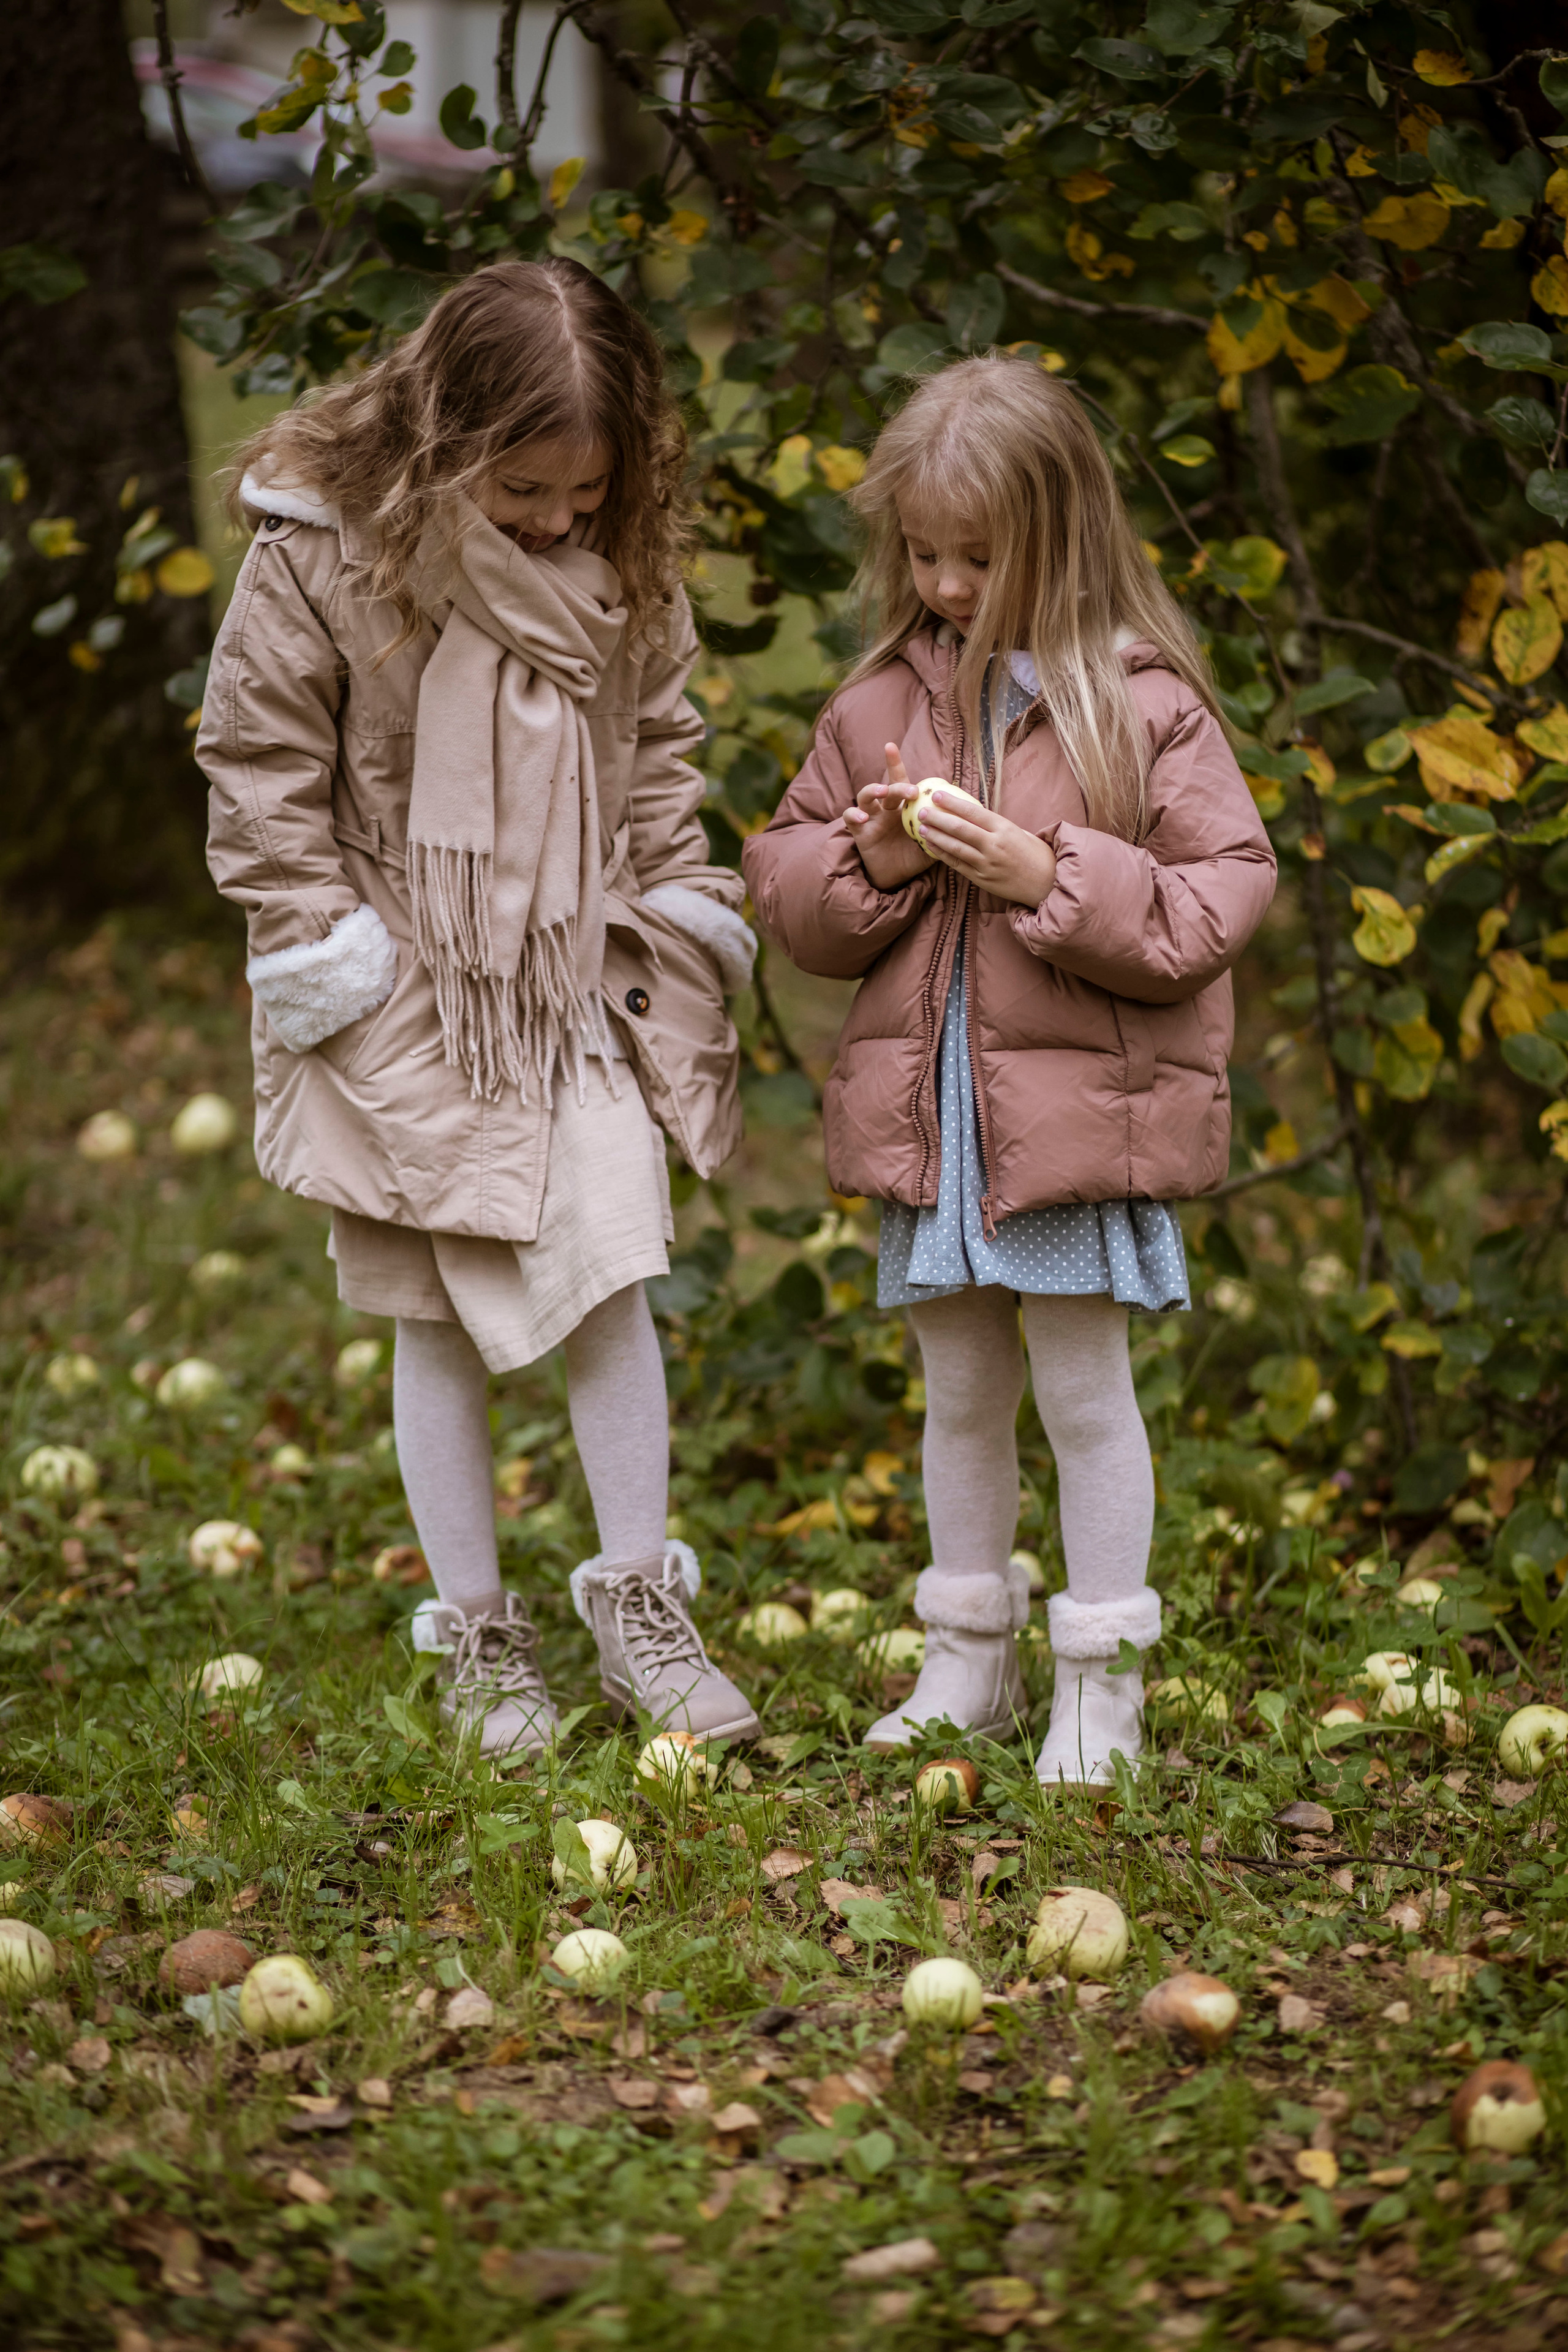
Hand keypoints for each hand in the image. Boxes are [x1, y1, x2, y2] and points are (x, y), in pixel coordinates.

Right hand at [843, 742, 932, 890]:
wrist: (896, 878)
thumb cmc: (914, 856)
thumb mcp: (932, 843)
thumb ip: (943, 831)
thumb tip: (965, 820)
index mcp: (902, 807)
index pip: (899, 781)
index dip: (894, 763)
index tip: (890, 746)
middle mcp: (885, 809)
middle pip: (887, 788)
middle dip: (897, 785)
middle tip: (911, 791)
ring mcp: (871, 819)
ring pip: (865, 796)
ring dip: (872, 790)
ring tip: (882, 792)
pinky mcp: (860, 832)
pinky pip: (850, 817)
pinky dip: (854, 813)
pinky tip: (862, 816)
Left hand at [914, 789, 1057, 908]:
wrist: (1047, 884)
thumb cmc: (1034, 854)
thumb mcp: (1018, 832)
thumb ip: (995, 824)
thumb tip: (972, 813)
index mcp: (1004, 828)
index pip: (972, 812)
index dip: (952, 803)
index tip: (936, 795)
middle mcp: (994, 845)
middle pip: (959, 828)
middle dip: (938, 818)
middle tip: (922, 811)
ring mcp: (986, 863)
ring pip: (955, 847)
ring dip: (935, 836)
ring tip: (920, 827)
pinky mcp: (981, 879)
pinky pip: (957, 864)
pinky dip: (942, 854)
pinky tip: (930, 846)